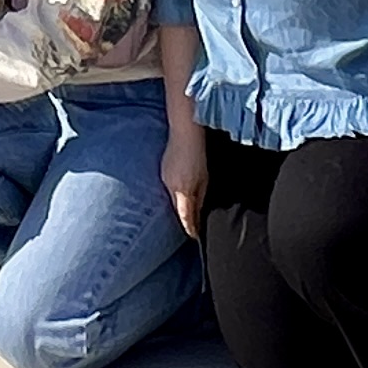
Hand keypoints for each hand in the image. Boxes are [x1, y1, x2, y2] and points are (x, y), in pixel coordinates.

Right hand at [161, 116, 207, 239]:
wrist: (184, 129)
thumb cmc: (198, 153)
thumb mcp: (204, 179)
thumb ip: (199, 198)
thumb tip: (198, 216)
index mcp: (182, 191)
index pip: (185, 218)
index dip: (191, 229)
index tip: (196, 238)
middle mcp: (170, 187)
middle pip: (177, 210)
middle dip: (185, 220)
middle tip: (194, 230)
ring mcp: (164, 178)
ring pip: (172, 200)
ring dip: (181, 207)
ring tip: (189, 213)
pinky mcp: (163, 172)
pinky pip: (169, 189)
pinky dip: (176, 194)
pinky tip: (183, 192)